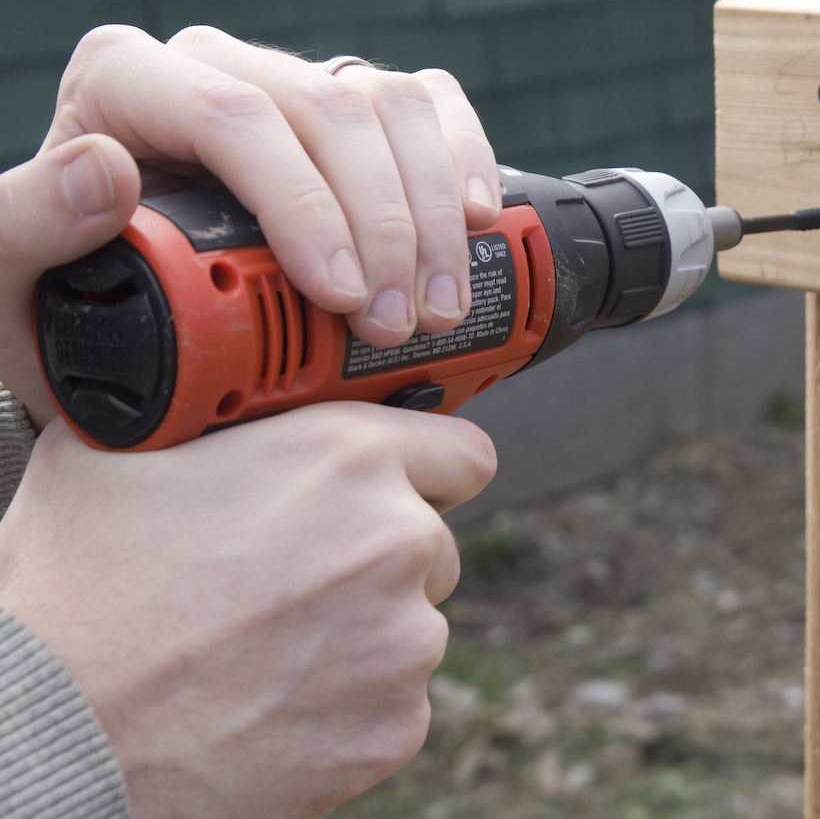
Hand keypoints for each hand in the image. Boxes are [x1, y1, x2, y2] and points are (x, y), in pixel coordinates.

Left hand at [0, 24, 500, 423]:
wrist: (130, 320)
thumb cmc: (64, 304)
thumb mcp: (7, 287)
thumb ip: (26, 228)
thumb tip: (104, 167)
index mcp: (126, 84)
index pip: (232, 114)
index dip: (304, 201)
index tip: (342, 298)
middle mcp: (217, 67)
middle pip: (330, 111)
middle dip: (385, 225)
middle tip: (401, 326)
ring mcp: (294, 82)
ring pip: (392, 106)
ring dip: (435, 212)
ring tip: (439, 308)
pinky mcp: (356, 107)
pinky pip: (432, 106)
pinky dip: (466, 161)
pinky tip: (479, 224)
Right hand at [0, 403, 494, 817]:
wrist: (51, 732)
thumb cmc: (74, 591)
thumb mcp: (125, 451)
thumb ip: (215, 416)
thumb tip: (220, 393)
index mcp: (348, 459)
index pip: (462, 451)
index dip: (427, 467)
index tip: (401, 487)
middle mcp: (395, 543)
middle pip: (431, 544)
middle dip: (376, 558)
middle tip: (290, 580)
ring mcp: (403, 642)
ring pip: (409, 625)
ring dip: (359, 633)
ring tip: (262, 646)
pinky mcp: (394, 726)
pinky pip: (391, 701)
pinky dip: (346, 704)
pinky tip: (270, 699)